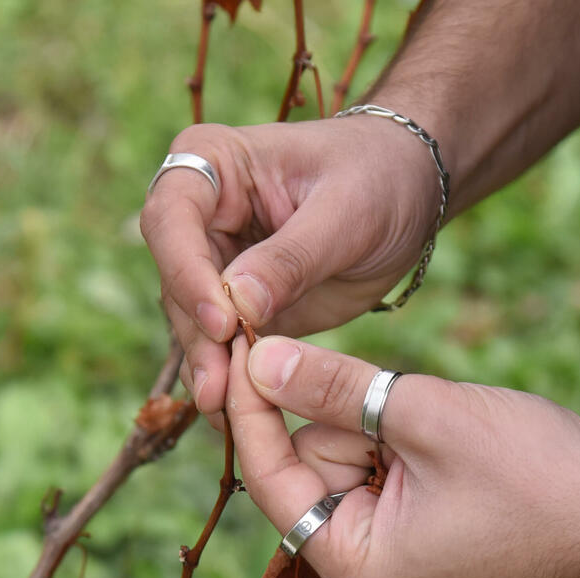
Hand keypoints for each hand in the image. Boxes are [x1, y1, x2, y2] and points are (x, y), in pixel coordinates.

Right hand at [140, 118, 438, 416]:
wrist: (407, 192)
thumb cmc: (379, 177)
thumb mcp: (347, 210)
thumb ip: (292, 256)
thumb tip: (237, 303)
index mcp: (212, 165)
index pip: (171, 217)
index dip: (187, 271)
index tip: (223, 321)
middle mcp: (198, 215)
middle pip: (174, 278)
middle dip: (197, 334)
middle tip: (219, 387)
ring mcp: (211, 262)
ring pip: (189, 320)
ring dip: (207, 364)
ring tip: (226, 410)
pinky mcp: (232, 305)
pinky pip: (217, 344)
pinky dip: (226, 376)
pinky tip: (236, 410)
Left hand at [225, 334, 579, 577]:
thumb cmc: (538, 475)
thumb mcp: (422, 416)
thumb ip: (333, 387)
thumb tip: (259, 358)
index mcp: (353, 563)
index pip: (268, 477)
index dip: (248, 406)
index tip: (233, 343)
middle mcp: (355, 560)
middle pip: (301, 459)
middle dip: (338, 414)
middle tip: (399, 404)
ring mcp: (378, 538)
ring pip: (333, 446)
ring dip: (372, 416)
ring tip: (435, 427)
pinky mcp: (399, 513)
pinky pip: (365, 451)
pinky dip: (388, 425)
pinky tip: (435, 431)